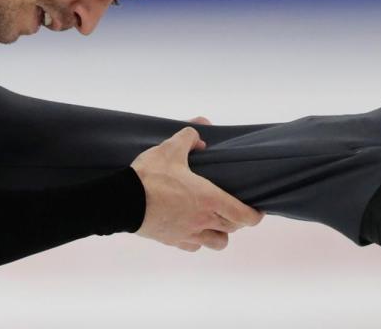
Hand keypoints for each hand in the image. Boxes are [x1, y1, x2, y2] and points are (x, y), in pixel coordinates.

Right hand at [130, 126, 263, 251]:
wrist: (123, 201)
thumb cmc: (150, 176)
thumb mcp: (169, 149)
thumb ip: (188, 137)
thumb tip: (199, 135)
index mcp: (209, 199)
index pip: (244, 216)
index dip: (255, 215)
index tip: (256, 210)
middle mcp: (203, 220)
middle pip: (233, 228)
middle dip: (237, 220)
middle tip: (233, 209)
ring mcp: (188, 233)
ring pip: (217, 243)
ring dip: (219, 234)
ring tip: (213, 222)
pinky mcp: (172, 240)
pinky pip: (193, 246)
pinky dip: (197, 240)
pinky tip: (190, 228)